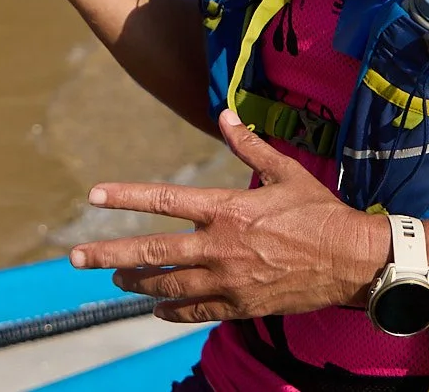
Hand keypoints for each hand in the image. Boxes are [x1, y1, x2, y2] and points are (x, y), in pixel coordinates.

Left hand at [67, 109, 387, 323]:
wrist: (351, 262)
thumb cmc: (320, 212)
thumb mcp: (286, 172)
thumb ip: (249, 145)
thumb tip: (226, 115)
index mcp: (227, 209)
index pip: (164, 201)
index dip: (125, 197)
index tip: (93, 196)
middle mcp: (220, 247)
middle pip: (151, 252)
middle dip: (109, 255)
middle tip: (77, 258)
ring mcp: (228, 281)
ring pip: (167, 285)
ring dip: (136, 283)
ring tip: (114, 281)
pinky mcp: (241, 306)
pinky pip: (195, 311)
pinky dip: (172, 309)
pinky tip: (157, 308)